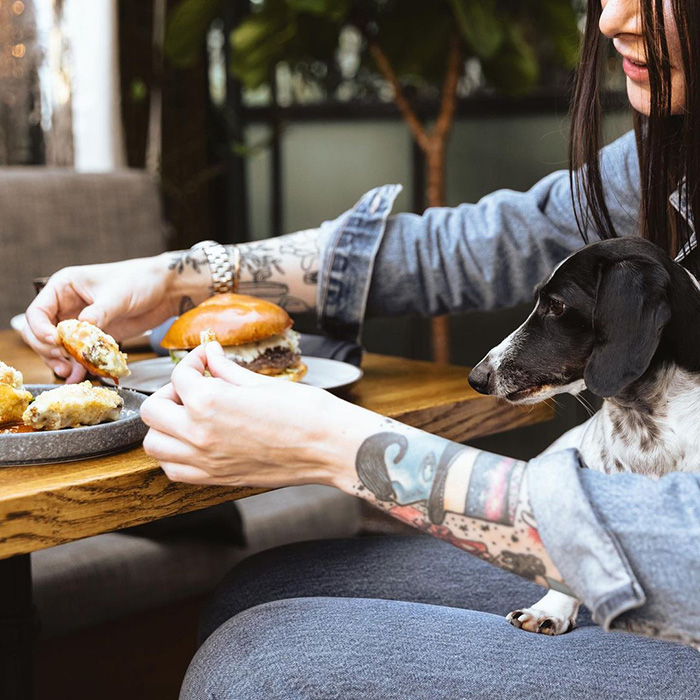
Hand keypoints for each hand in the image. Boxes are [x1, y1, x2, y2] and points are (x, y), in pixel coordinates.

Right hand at [24, 255, 176, 381]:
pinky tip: (81, 376)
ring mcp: (78, 323)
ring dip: (60, 362)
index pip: (37, 312)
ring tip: (71, 373)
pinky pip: (77, 355)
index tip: (55, 342)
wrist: (164, 291)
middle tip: (63, 361)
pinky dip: (77, 366)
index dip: (40, 330)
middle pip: (39, 333)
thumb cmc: (140, 280)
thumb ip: (99, 313)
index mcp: (64, 287)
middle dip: (47, 350)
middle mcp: (66, 306)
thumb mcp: (117, 295)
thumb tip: (83, 328)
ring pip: (55, 348)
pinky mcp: (93, 338)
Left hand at [141, 342, 359, 488]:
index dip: (194, 360)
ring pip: (155, 444)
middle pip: (153, 411)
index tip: (208, 358)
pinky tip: (195, 440)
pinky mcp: (216, 479)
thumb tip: (212, 356)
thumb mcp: (261, 382)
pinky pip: (174, 470)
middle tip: (194, 386)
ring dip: (165, 425)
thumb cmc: (304, 413)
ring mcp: (205, 461)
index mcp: (209, 402)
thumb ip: (227, 370)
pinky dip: (175, 454)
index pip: (180, 376)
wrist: (328, 447)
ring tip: (190, 414)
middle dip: (170, 392)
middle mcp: (199, 434)